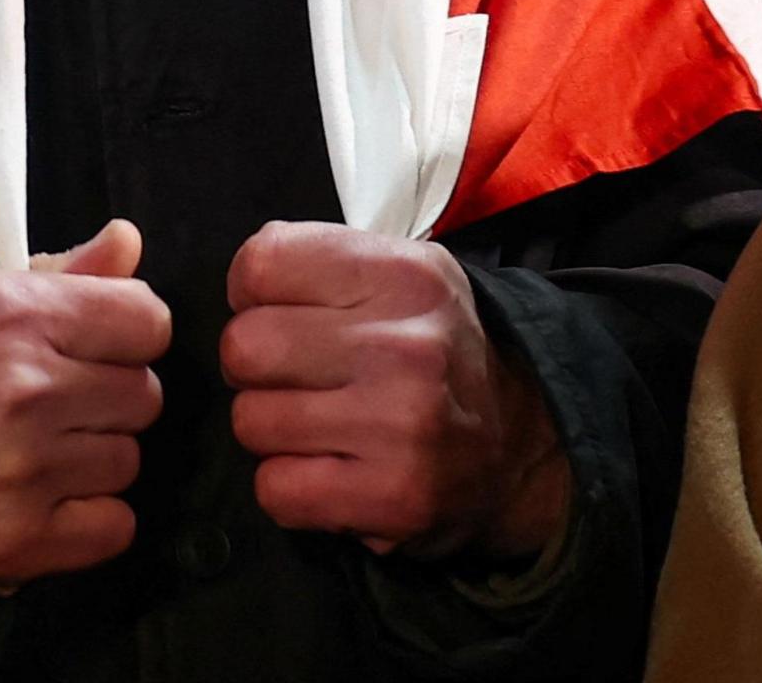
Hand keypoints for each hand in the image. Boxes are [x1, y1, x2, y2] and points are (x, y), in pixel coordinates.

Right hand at [0, 218, 171, 593]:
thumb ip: (60, 272)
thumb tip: (129, 242)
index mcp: (16, 313)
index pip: (148, 321)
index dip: (125, 335)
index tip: (91, 349)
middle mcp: (28, 389)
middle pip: (143, 395)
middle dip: (107, 398)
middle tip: (54, 405)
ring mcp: (24, 470)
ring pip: (127, 460)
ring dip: (93, 459)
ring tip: (36, 453)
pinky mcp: (16, 541)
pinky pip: (112, 528)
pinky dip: (88, 520)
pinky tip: (45, 502)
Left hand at [221, 222, 568, 562]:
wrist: (519, 444)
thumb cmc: (433, 351)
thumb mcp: (400, 274)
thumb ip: (321, 264)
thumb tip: (242, 284)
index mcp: (402, 275)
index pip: (261, 265)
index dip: (250, 295)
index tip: (280, 314)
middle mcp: (404, 345)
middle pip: (244, 348)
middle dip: (256, 369)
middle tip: (297, 380)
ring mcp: (400, 425)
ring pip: (251, 421)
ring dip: (273, 431)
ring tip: (320, 427)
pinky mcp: (392, 497)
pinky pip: (274, 489)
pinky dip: (288, 487)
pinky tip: (328, 472)